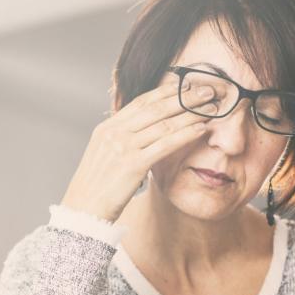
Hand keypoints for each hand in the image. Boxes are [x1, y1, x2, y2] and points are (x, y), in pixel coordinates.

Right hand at [60, 80, 214, 221]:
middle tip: (207, 90)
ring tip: (211, 108)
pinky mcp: (133, 164)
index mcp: (107, 128)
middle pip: (156, 108)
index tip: (185, 85)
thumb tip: (141, 133)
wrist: (83, 210)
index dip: (166, 92)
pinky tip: (201, 129)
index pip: (141, 102)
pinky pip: (166, 145)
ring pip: (164, 124)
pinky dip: (186, 135)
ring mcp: (123, 147)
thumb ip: (119, 141)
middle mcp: (114, 133)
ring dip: (191, 114)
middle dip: (184, 97)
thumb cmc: (96, 188)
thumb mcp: (102, 156)